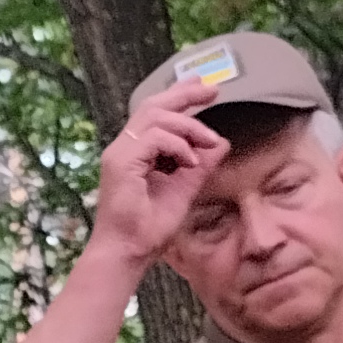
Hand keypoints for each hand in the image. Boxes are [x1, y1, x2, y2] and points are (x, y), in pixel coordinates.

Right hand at [85, 96, 231, 267]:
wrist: (128, 252)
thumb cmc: (148, 229)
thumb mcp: (184, 190)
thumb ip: (200, 166)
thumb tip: (221, 144)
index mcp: (136, 152)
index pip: (157, 113)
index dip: (180, 97)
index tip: (205, 89)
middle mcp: (125, 147)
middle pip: (154, 106)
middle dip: (184, 94)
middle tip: (212, 90)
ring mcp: (120, 153)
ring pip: (155, 117)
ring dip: (188, 126)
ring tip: (209, 141)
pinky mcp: (121, 162)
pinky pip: (154, 137)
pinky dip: (177, 145)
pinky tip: (191, 161)